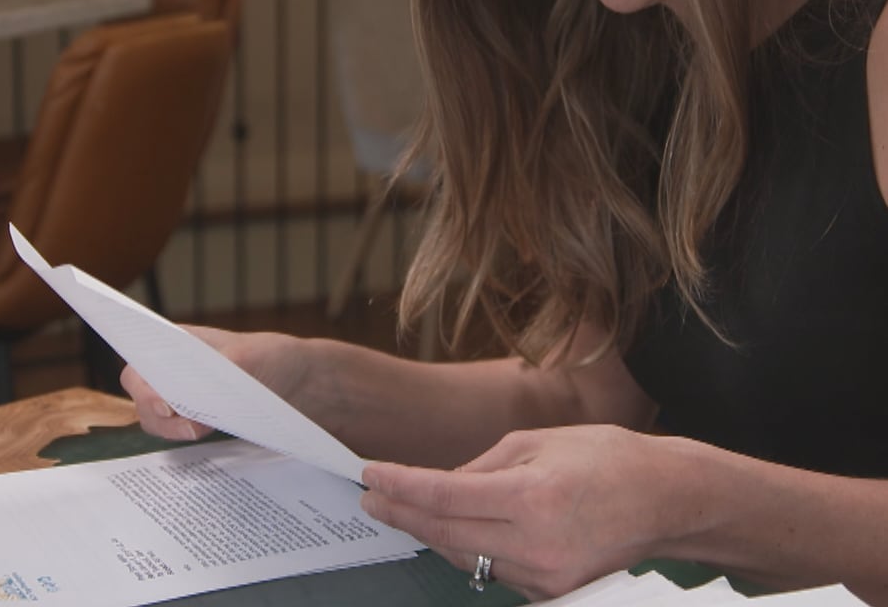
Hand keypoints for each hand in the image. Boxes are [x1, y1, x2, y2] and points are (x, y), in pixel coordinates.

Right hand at [119, 326, 310, 441]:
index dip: (144, 387)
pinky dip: (184, 438)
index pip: (140, 363)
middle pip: (142, 396)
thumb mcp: (250, 357)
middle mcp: (173, 368)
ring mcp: (182, 395)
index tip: (166, 404)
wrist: (298, 382)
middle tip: (192, 427)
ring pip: (156, 419)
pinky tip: (207, 437)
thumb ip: (218, 373)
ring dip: (172, 430)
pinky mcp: (194, 418)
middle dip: (158, 415)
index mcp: (178, 343)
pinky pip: (176, 432)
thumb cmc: (272, 357)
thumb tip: (192, 401)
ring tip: (203, 430)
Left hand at [361, 425, 665, 602]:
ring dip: (432, 533)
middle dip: (403, 514)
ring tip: (402, 508)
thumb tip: (443, 485)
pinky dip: (470, 548)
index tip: (371, 474)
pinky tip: (453, 528)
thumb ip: (484, 466)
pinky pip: (496, 569)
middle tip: (371, 498)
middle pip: (446, 534)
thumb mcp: (538, 441)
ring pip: (467, 556)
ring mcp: (545, 577)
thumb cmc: (605, 457)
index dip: (401, 486)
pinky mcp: (553, 593)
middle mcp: (535, 545)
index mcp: (531, 498)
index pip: (445, 496)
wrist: (664, 499)